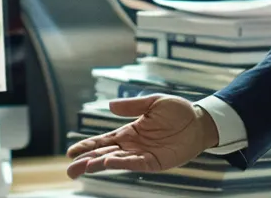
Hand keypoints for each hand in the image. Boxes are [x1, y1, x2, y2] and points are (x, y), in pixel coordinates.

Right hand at [65, 95, 218, 178]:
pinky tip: (109, 164)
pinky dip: (122, 164)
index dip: (87, 146)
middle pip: (104, 154)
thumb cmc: (178, 112)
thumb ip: (133, 105)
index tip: (71, 152)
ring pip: (116, 161)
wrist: (200, 122)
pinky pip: (136, 164)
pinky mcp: (155, 162)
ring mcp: (142, 155)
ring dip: (100, 164)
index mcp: (128, 132)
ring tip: (84, 167)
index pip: (103, 141)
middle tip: (70, 169)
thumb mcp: (154, 102)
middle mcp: (132, 146)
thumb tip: (110, 106)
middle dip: (86, 161)